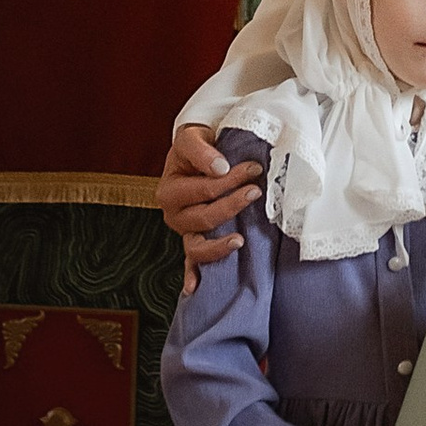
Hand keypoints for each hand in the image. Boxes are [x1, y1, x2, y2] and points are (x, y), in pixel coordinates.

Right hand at [161, 121, 263, 281]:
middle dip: (233, 204)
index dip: (230, 180)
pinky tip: (193, 288)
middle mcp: (173, 214)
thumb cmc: (195, 147)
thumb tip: (221, 169)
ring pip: (198, 245)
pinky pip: (191, 261)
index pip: (204, 189)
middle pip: (205, 217)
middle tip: (256, 190)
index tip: (254, 168)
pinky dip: (191, 275)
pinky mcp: (193, 240)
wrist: (194, 154)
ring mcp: (183, 231)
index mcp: (170, 190)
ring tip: (240, 239)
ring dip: (218, 245)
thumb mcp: (192, 138)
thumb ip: (203, 152)